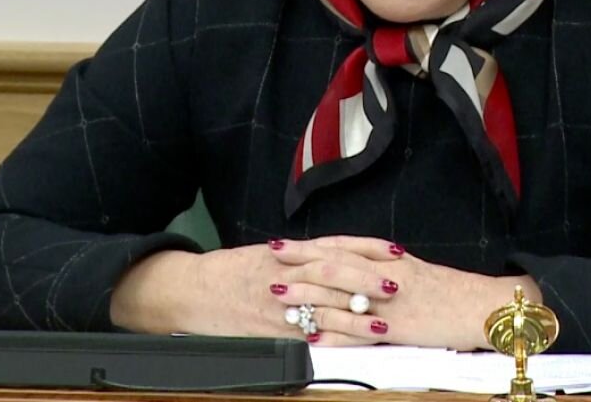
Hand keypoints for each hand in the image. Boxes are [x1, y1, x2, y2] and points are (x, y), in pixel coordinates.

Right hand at [108, 240, 402, 342]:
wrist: (193, 289)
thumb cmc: (233, 272)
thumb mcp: (270, 255)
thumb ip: (304, 256)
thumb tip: (341, 256)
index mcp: (290, 252)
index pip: (338, 246)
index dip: (369, 250)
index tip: (396, 253)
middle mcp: (287, 272)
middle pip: (335, 274)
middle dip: (368, 281)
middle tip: (396, 286)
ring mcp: (278, 301)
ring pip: (323, 305)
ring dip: (355, 316)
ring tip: (383, 321)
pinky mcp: (270, 327)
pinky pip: (305, 332)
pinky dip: (329, 337)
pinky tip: (349, 343)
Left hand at [270, 236, 540, 349]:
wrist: (482, 306)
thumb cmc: (448, 290)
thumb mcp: (412, 269)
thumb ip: (379, 267)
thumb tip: (347, 265)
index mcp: (389, 258)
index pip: (341, 247)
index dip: (309, 246)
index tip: (280, 244)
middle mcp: (386, 274)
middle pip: (336, 266)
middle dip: (300, 266)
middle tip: (270, 265)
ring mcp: (391, 301)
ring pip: (344, 297)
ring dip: (310, 299)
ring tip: (282, 299)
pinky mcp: (399, 327)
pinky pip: (361, 332)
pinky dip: (335, 335)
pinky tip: (313, 338)